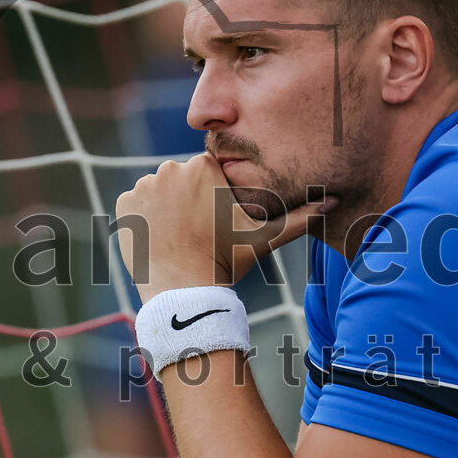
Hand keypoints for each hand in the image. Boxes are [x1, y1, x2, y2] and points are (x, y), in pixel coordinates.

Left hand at [114, 153, 334, 301]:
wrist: (184, 289)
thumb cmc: (226, 261)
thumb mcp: (265, 238)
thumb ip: (299, 217)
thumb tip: (332, 202)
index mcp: (203, 167)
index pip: (205, 174)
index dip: (210, 199)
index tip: (212, 222)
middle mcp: (170, 168)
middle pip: (179, 181)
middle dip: (186, 202)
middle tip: (195, 233)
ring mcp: (143, 186)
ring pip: (157, 193)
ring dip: (164, 210)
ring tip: (177, 237)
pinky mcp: (124, 204)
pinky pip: (134, 206)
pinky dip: (143, 220)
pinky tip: (159, 238)